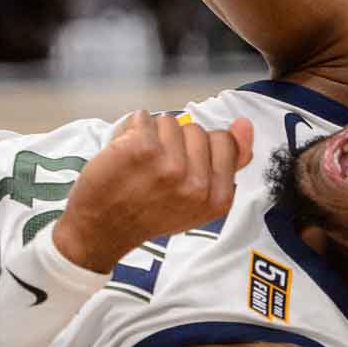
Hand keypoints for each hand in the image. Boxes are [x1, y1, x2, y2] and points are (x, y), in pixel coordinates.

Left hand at [54, 111, 255, 272]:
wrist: (102, 229)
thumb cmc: (149, 211)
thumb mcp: (198, 200)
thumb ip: (227, 163)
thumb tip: (244, 124)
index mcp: (216, 199)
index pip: (224, 142)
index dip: (199, 149)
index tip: (182, 168)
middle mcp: (196, 185)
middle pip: (196, 129)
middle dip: (176, 142)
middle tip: (157, 170)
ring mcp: (169, 166)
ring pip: (170, 121)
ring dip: (153, 135)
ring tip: (140, 163)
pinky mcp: (140, 149)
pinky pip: (143, 117)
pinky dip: (131, 129)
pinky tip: (124, 153)